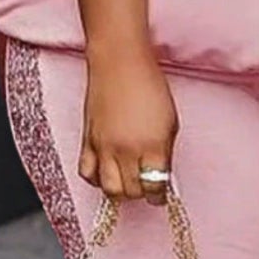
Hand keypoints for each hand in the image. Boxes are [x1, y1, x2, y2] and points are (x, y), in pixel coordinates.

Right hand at [80, 47, 178, 206]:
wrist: (120, 63)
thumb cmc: (150, 86)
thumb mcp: (171, 121)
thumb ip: (165, 153)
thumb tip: (162, 175)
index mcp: (153, 146)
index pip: (155, 186)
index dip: (160, 195)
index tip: (161, 195)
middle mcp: (127, 150)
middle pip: (132, 191)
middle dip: (142, 193)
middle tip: (146, 187)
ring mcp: (104, 147)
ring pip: (109, 189)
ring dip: (120, 191)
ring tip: (127, 183)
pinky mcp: (87, 141)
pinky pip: (87, 173)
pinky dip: (96, 179)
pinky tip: (106, 173)